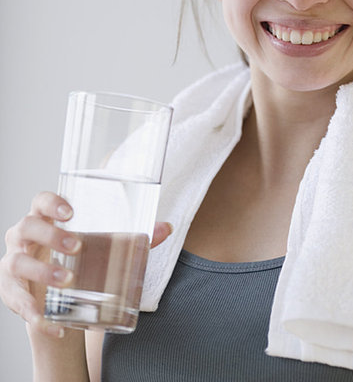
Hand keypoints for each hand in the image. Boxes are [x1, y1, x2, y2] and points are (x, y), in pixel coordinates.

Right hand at [0, 191, 172, 338]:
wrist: (58, 302)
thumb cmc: (79, 262)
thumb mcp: (101, 248)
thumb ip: (133, 238)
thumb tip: (166, 228)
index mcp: (45, 220)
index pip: (40, 201)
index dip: (51, 202)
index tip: (70, 211)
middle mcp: (25, 238)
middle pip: (27, 227)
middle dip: (50, 235)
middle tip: (77, 245)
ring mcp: (14, 265)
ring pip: (17, 262)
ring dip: (42, 271)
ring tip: (67, 281)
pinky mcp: (11, 293)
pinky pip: (17, 301)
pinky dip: (34, 313)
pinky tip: (51, 323)